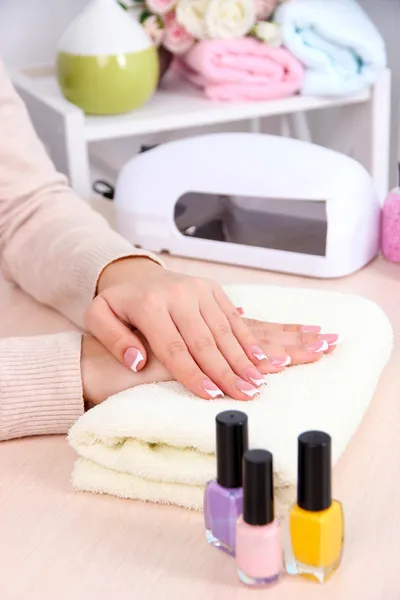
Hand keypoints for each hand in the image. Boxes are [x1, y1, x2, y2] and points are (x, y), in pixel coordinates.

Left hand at [86, 258, 336, 400]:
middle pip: (205, 340)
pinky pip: (233, 317)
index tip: (210, 395)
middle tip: (244, 395)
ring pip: (224, 329)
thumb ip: (114, 340)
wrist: (135, 274)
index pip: (174, 346)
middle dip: (226, 371)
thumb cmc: (119, 304)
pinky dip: (249, 339)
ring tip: (257, 382)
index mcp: (149, 304)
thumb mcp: (98, 317)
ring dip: (243, 358)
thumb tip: (137, 361)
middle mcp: (178, 294)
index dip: (192, 373)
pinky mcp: (213, 288)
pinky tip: (262, 358)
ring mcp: (198, 289)